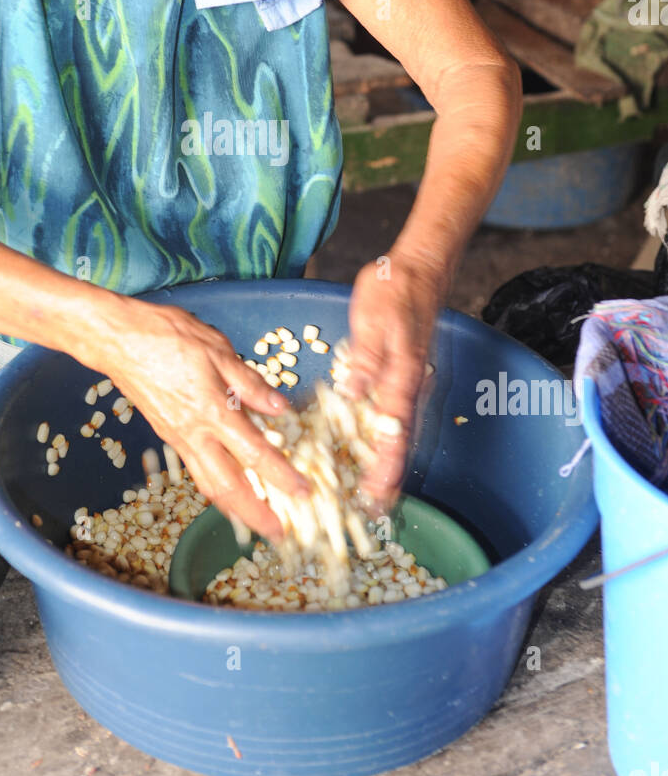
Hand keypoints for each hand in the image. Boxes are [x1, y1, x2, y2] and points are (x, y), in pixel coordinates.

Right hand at [84, 300, 309, 540]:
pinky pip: (196, 471)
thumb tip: (280, 408)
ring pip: (208, 484)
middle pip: (229, 486)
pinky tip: (228, 488)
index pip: (255, 453)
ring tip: (255, 521)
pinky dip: (215, 488)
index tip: (302, 493)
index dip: (282, 476)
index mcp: (212, 410)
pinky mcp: (168, 435)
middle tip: (278, 532)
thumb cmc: (167, 336)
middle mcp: (194, 433)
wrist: (119, 340)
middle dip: (255, 514)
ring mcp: (178, 438)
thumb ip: (250, 383)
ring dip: (234, 508)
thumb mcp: (218, 349)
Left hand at [343, 249, 445, 512]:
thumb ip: (367, 357)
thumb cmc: (396, 289)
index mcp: (401, 376)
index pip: (394, 432)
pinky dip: (381, 434)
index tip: (379, 494)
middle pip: (398, 439)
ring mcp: (405, 379)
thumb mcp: (375, 318)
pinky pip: (390, 410)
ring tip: (370, 490)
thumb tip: (355, 392)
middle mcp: (407, 384)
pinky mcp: (398, 370)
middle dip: (386, 476)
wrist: (419, 266)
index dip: (386, 466)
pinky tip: (365, 444)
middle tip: (372, 509)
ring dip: (384, 460)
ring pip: (395, 429)